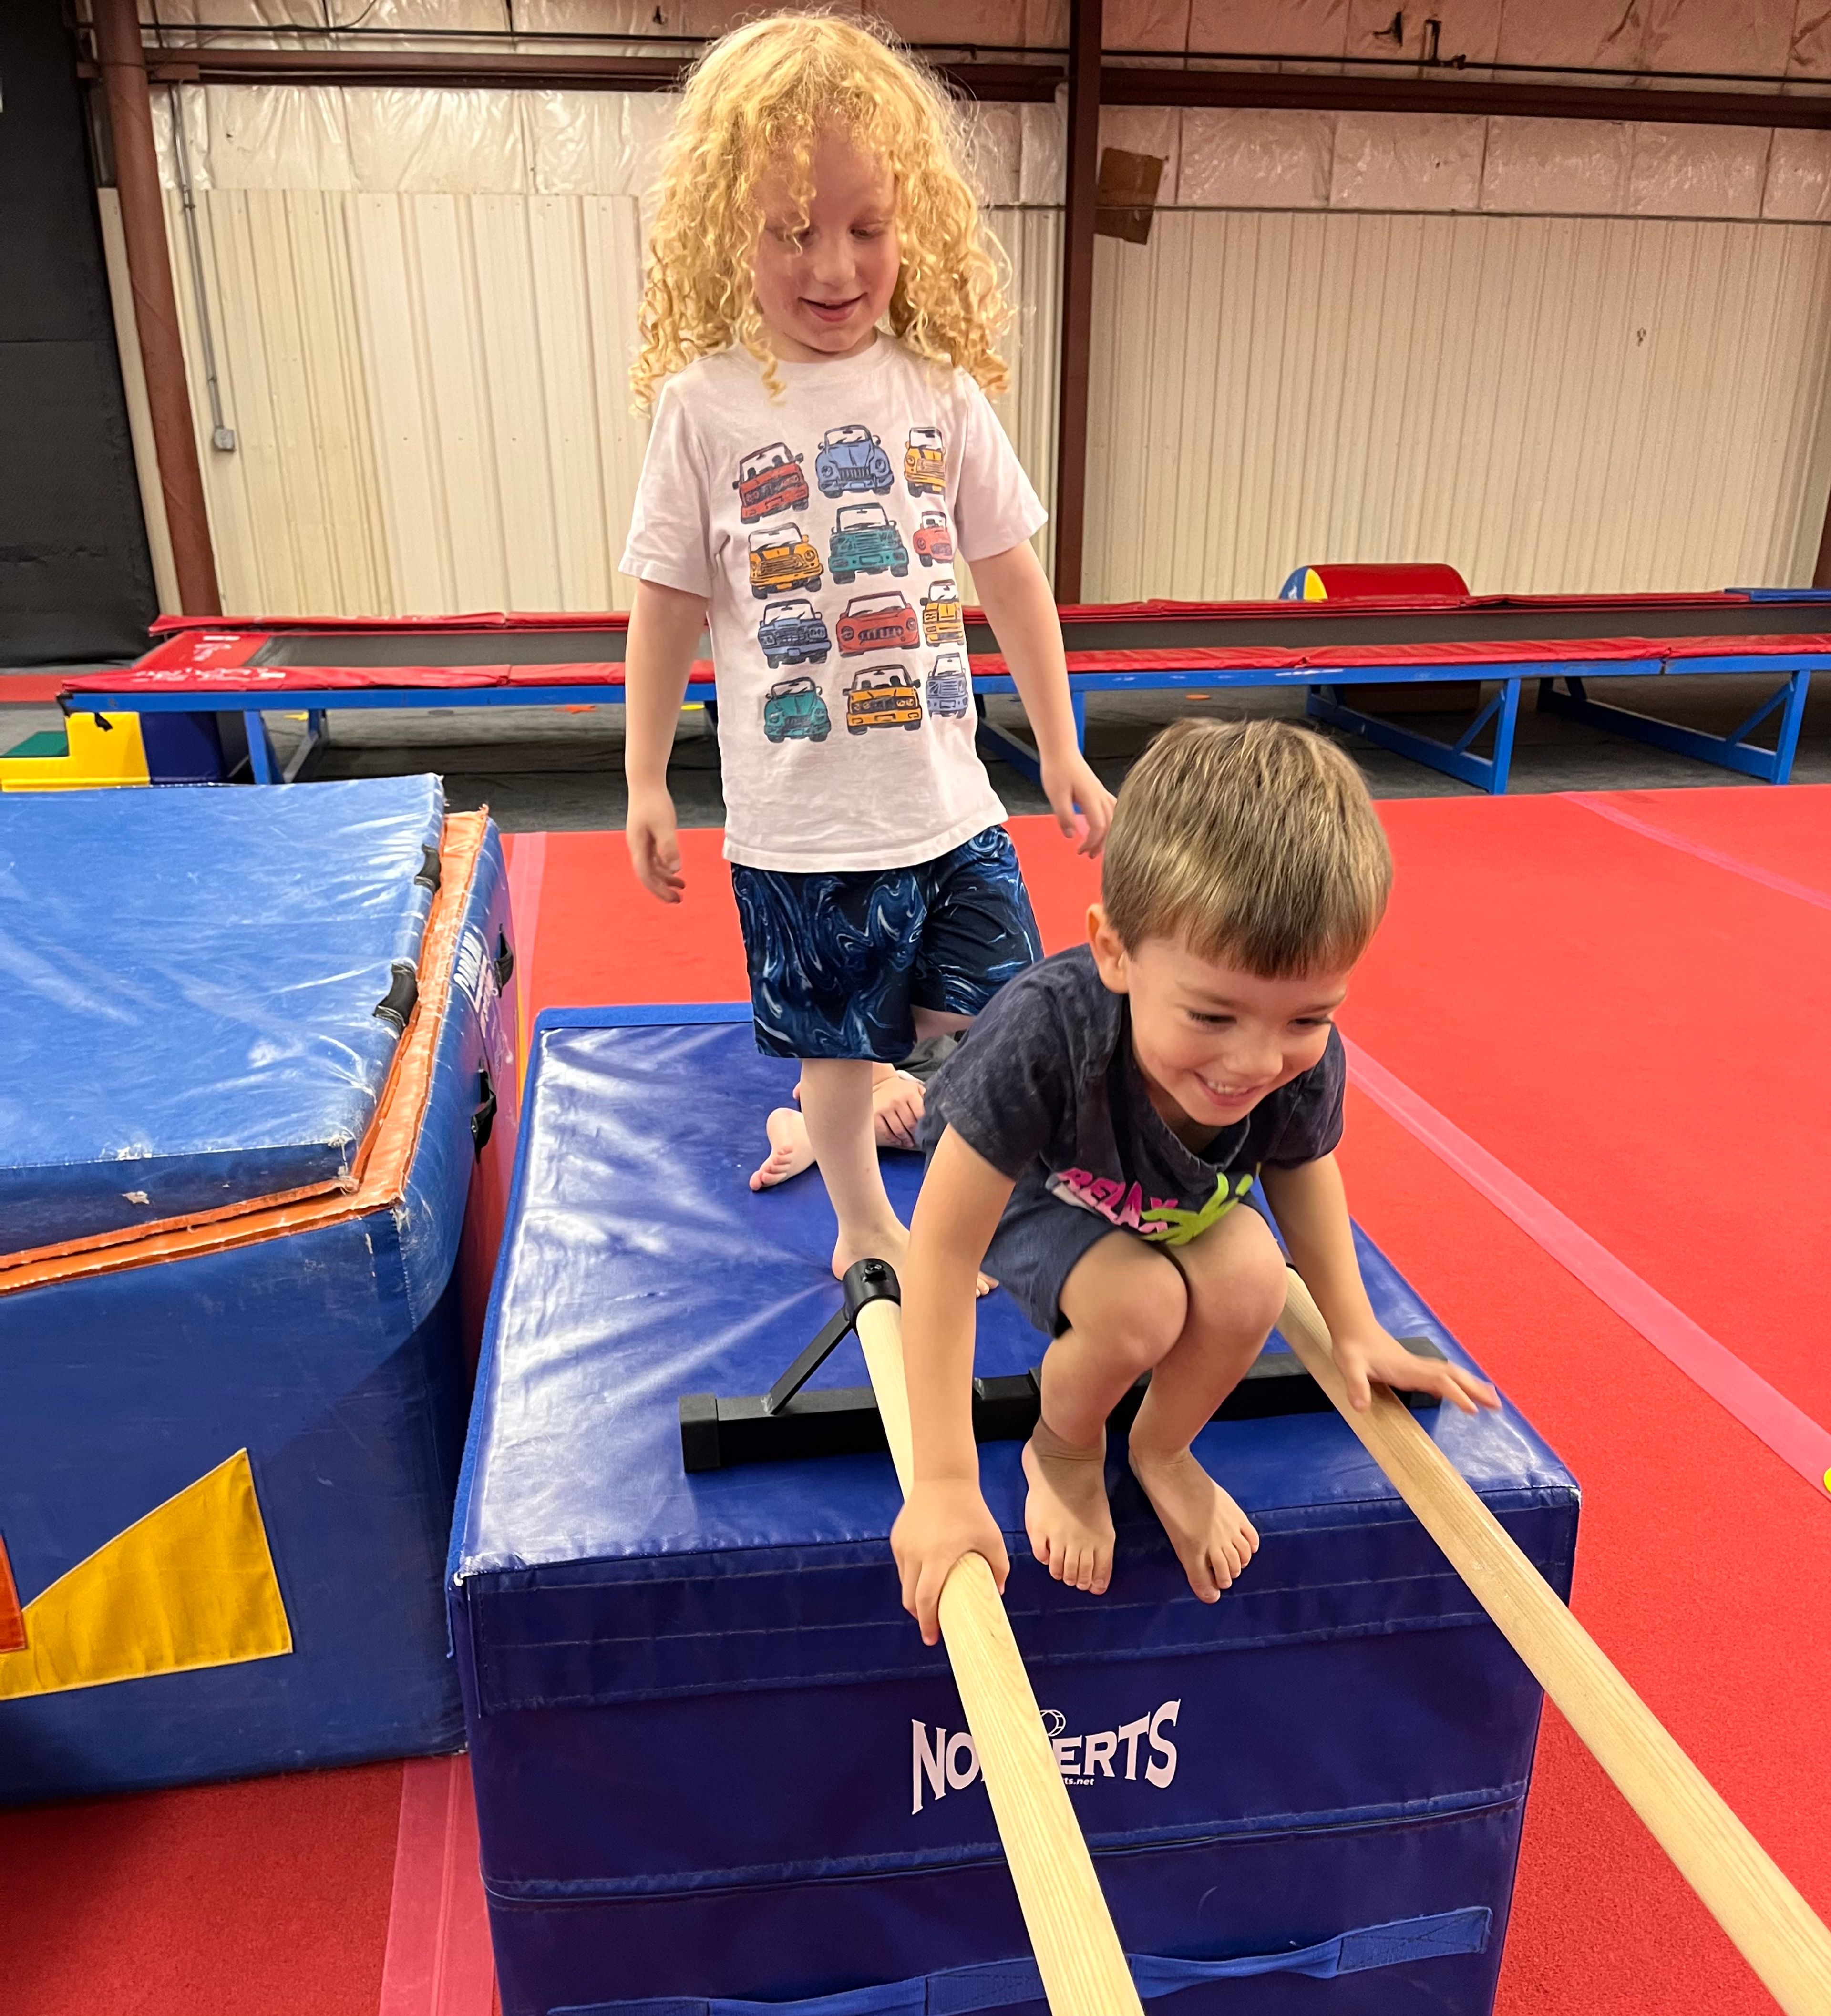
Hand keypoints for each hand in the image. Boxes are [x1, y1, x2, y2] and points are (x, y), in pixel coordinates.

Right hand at [626, 787, 684, 902]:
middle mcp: (637, 847)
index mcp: (638, 846)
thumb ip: (669, 846)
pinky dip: (664, 866)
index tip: (673, 899)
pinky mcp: (647, 836)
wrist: (645, 782)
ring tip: (682, 887)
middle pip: (648, 875)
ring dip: (665, 878)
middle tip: (679, 900)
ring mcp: (641, 842)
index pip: (646, 876)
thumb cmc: (654, 801)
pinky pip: (654, 857)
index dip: (659, 890)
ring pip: (652, 867)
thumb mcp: (664, 824)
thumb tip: (674, 869)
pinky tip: (675, 869)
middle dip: (662, 889)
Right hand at [873, 1073, 923, 1149]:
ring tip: (909, 1143)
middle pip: (909, 1125)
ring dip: (905, 1139)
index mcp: (910, 1094)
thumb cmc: (903, 1089)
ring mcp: (885, 1108)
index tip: (926, 1133)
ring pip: (898, 1130)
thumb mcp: (916, 1089)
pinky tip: (897, 1141)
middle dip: (915, 1135)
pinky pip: (885, 1131)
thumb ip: (926, 1099)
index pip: (920, 1115)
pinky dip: (892, 1138)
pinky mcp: (875, 1114)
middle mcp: (897, 1101)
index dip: (924, 1126)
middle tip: (918, 1141)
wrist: (882, 1083)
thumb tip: (936, 1114)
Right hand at [891, 1480, 1010, 1645]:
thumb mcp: (992, 1538)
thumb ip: (999, 1567)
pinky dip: (912, 1577)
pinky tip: (926, 1574)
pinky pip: (902, 1566)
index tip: (932, 1639)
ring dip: (915, 1596)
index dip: (927, 1622)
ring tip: (931, 1600)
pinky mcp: (897, 1538)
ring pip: (905, 1582)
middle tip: (932, 1625)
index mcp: (938, 1556)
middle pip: (910, 1598)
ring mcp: (903, 1545)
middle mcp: (915, 1554)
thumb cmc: (971, 1509)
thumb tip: (998, 1592)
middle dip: (919, 1615)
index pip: (926, 1599)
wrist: (943, 1477)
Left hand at [1039, 751, 1114, 857]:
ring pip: (1114, 818)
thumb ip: (1064, 816)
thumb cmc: (1057, 770)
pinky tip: (1104, 828)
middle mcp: (1101, 796)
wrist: (1061, 751)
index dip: (1092, 842)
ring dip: (1108, 834)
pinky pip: (1113, 810)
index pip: (1099, 827)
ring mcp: (1102, 793)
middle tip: (1089, 855)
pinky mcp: (1099, 791)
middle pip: (1110, 825)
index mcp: (1091, 798)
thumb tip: (1071, 835)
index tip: (1080, 850)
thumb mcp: (1055, 795)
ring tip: (1097, 847)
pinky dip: (1111, 822)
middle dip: (1102, 843)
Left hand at [1333, 1324, 1500, 1415]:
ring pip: (1451, 1374)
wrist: (1353, 1326)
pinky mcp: (1413, 1366)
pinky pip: (1443, 1375)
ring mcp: (1417, 1365)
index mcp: (1408, 1369)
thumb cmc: (1352, 1347)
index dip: (1456, 1394)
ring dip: (1472, 1385)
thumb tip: (1361, 1407)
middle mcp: (1418, 1367)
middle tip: (1498, 1405)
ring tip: (1492, 1398)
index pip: (1440, 1381)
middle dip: (1476, 1389)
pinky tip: (1463, 1390)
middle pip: (1454, 1376)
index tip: (1473, 1409)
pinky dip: (1458, 1382)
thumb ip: (1356, 1386)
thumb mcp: (1349, 1367)